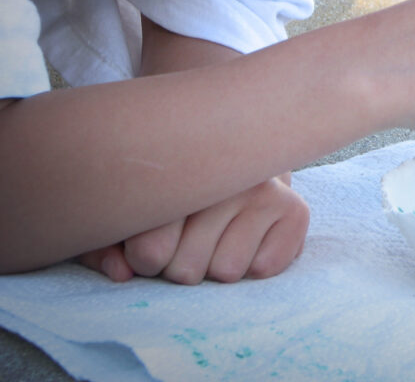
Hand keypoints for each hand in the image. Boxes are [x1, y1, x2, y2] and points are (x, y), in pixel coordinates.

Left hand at [77, 175, 308, 283]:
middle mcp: (223, 176)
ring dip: (218, 267)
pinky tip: (250, 238)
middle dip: (181, 268)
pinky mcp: (295, 210)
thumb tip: (120, 274)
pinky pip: (264, 268)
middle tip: (189, 241)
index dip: (144, 262)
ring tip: (220, 237)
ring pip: (226, 272)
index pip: (149, 252)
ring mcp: (263, 189)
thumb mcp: (126, 215)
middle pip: (186, 270)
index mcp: (174, 169)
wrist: (241, 155)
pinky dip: (256, 265)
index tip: (149, 244)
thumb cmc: (174, 193)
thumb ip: (105, 246)